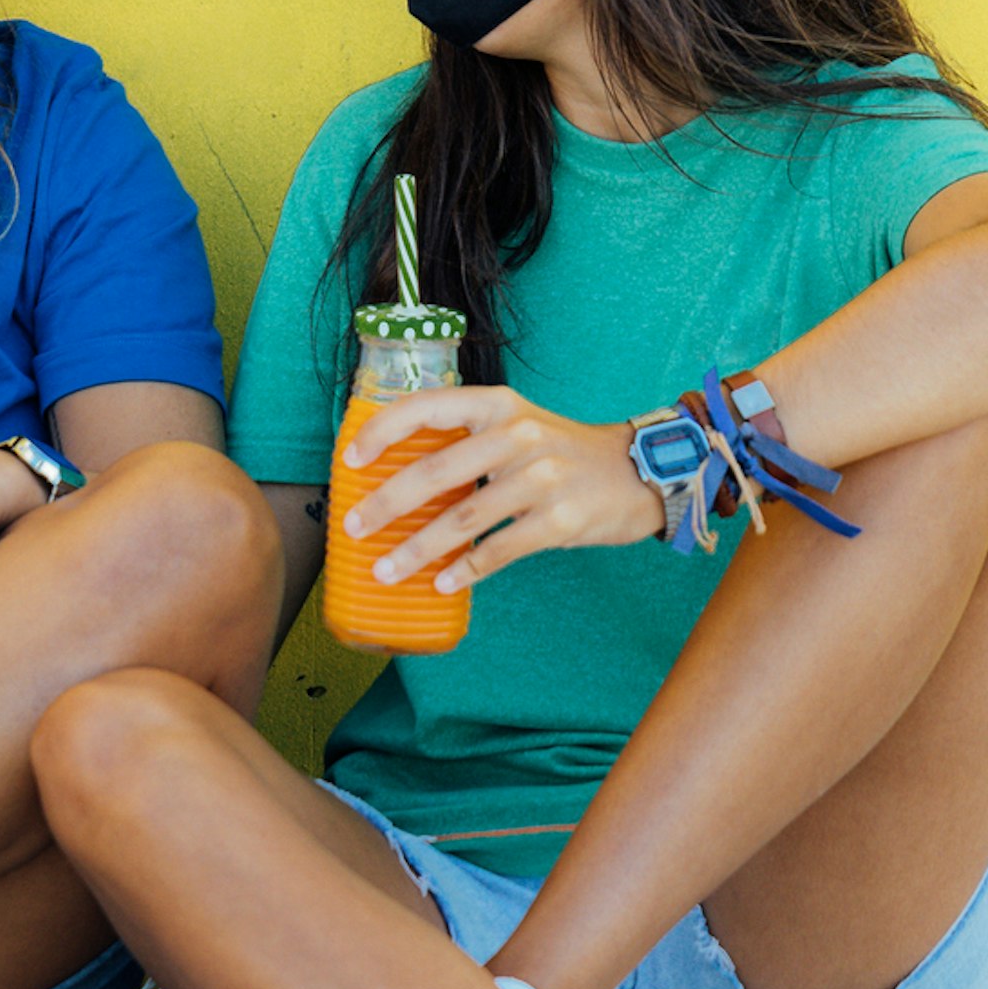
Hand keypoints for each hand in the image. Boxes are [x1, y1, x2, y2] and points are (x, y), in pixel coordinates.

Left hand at [340, 386, 656, 594]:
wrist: (638, 472)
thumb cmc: (562, 453)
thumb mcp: (518, 425)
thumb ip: (467, 440)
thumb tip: (397, 477)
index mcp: (498, 405)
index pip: (427, 407)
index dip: (382, 430)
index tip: (350, 460)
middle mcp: (518, 435)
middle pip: (435, 472)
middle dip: (386, 504)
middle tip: (354, 529)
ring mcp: (542, 478)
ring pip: (462, 519)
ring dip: (417, 550)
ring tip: (386, 571)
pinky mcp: (561, 520)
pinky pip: (500, 550)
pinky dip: (466, 570)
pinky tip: (442, 583)